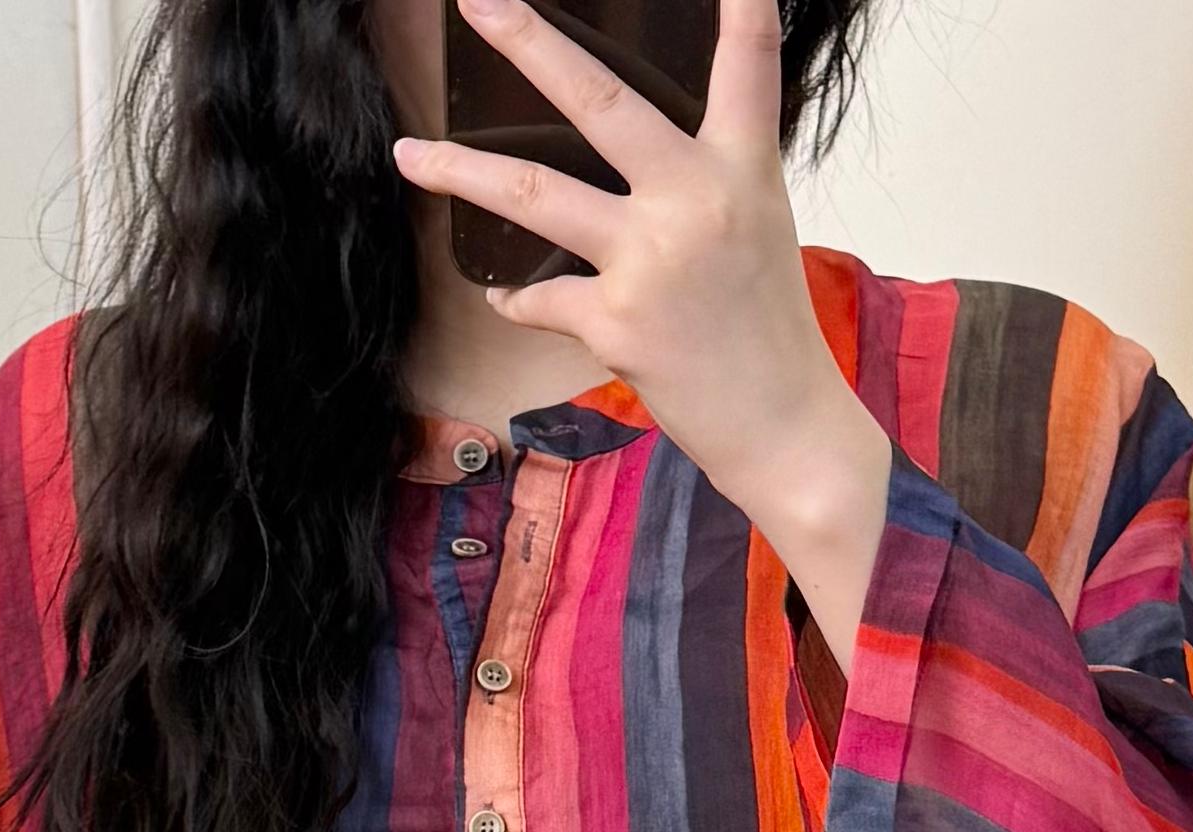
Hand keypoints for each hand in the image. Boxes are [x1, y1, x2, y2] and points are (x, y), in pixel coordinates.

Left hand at [391, 0, 891, 655]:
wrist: (783, 428)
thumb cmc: (767, 330)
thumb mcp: (756, 228)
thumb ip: (704, 177)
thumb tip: (634, 153)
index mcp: (741, 169)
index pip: (747, 67)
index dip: (741, 10)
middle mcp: (694, 200)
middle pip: (599, 102)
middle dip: (530, 44)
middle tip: (480, 0)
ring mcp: (650, 260)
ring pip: (533, 196)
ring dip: (461, 174)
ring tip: (409, 155)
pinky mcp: (616, 323)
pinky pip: (541, 297)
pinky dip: (520, 296)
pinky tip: (505, 294)